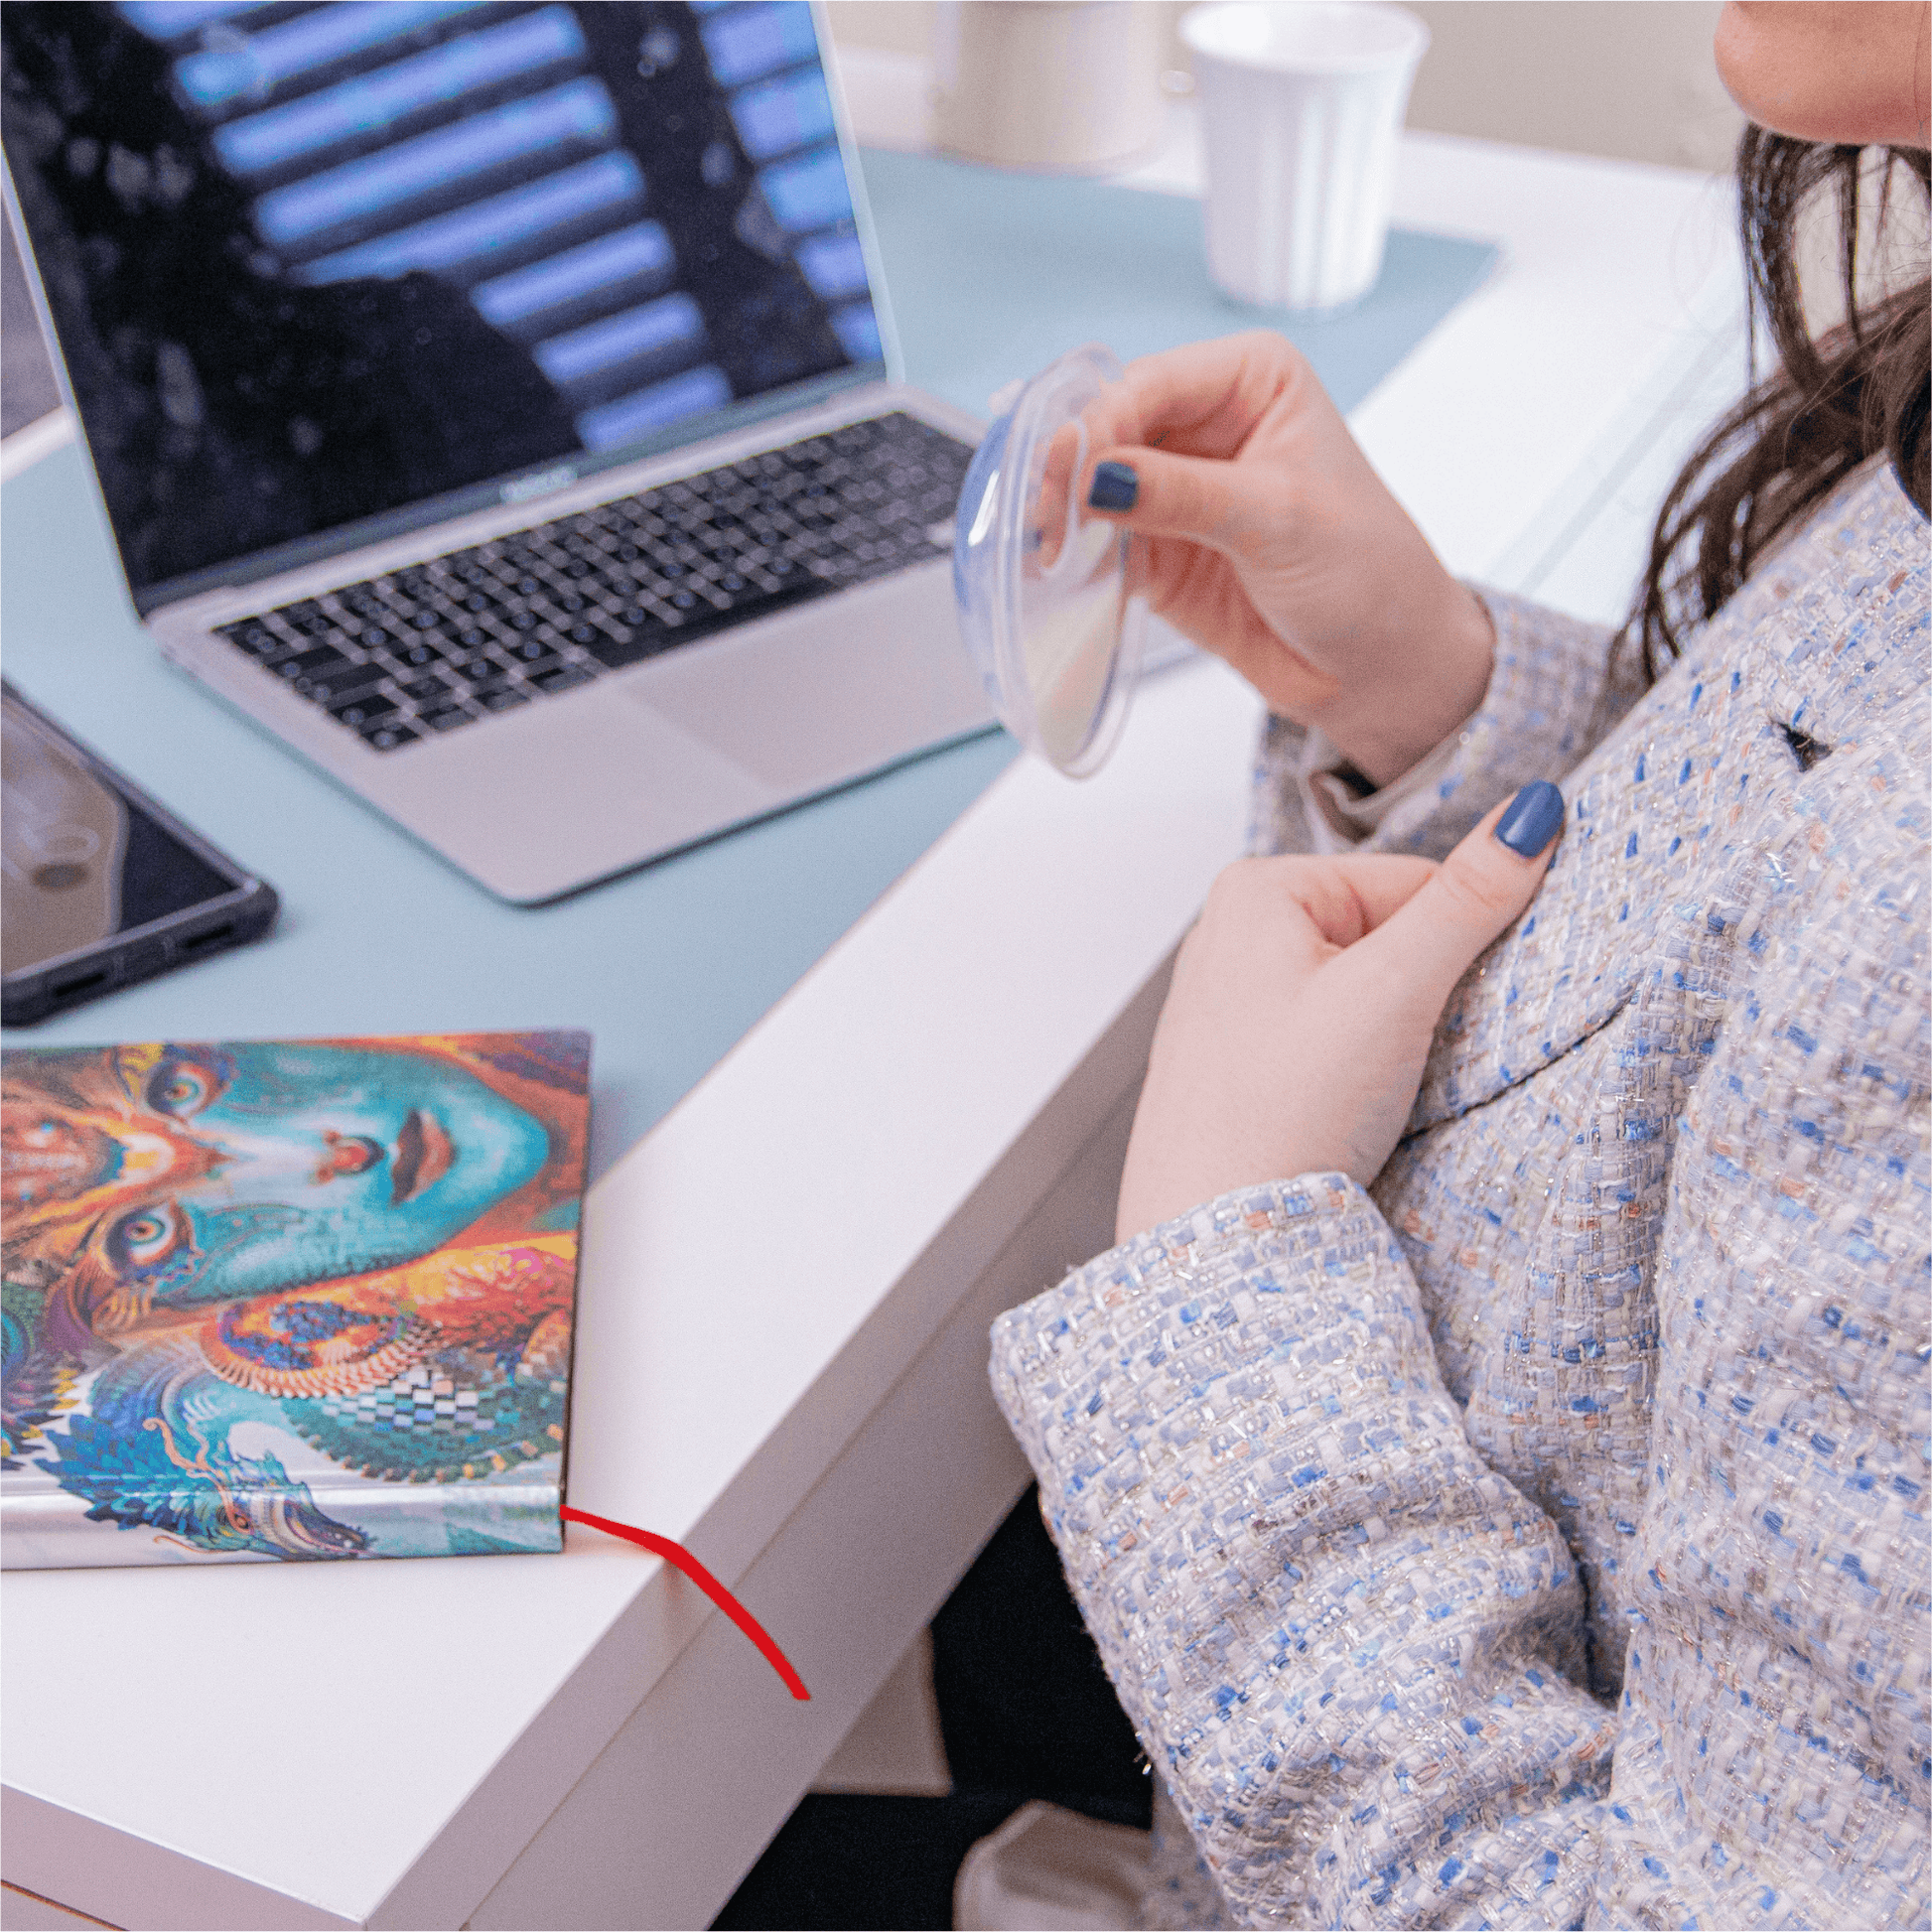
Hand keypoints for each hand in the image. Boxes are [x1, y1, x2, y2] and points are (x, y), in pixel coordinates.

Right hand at [1076, 331, 1493, 786]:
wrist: (1380, 667)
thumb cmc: (1367, 573)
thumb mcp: (1278, 519)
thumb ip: (1182, 494)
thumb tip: (1096, 476)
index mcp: (1252, 379)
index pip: (1151, 382)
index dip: (1103, 423)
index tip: (1068, 470)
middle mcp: (1208, 422)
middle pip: (1109, 427)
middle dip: (1072, 468)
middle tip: (1045, 514)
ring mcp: (1175, 487)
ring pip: (1092, 484)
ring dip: (1063, 515)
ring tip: (1045, 548)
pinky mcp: (1155, 549)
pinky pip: (1095, 541)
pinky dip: (1073, 556)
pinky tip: (1058, 572)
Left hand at [1114, 783, 1564, 1242]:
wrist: (1212, 1241)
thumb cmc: (1279, 1116)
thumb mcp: (1393, 992)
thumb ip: (1468, 900)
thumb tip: (1533, 814)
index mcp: (1258, 889)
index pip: (1414, 883)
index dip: (1459, 947)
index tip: (1461, 1007)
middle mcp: (1229, 934)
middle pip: (1385, 938)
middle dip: (1420, 996)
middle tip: (1403, 1058)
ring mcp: (1227, 1004)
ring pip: (1358, 996)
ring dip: (1391, 1040)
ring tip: (1365, 1092)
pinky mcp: (1235, 1066)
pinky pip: (1325, 1044)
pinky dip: (1352, 1073)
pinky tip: (1340, 1113)